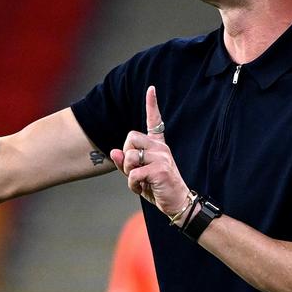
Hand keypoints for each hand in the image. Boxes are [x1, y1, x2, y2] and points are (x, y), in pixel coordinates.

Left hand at [109, 86, 189, 215]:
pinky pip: (133, 172)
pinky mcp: (160, 169)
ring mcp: (162, 157)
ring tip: (140, 181)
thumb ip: (126, 163)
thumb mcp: (138, 175)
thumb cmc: (157, 188)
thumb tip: (114, 151)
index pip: (155, 121)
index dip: (152, 104)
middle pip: (130, 137)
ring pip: (130, 155)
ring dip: (129, 173)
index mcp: (157, 146)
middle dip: (126, 154)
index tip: (151, 88)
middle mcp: (161, 148)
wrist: (177, 203)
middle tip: (134, 170)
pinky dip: (133, 184)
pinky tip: (143, 189)